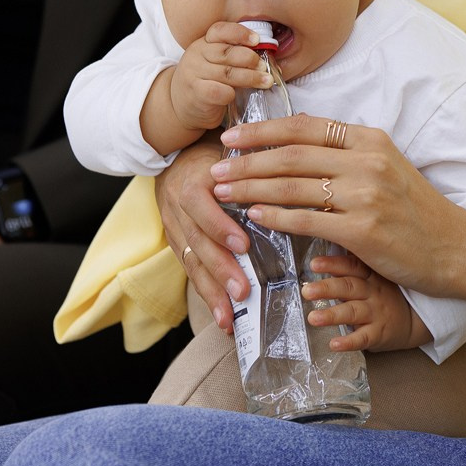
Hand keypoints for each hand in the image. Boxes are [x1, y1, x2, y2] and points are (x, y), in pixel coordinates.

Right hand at [155, 137, 256, 333]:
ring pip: (192, 263)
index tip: (242, 245)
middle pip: (197, 242)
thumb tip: (294, 149)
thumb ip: (251, 156)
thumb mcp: (226, 147)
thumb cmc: (211, 151)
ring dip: (212, 291)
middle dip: (220, 269)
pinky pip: (191, 272)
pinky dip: (207, 295)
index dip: (219, 226)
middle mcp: (178, 207)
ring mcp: (175, 229)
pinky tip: (224, 317)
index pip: (201, 205)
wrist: (171, 156)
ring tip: (230, 316)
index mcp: (192, 180)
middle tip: (243, 292)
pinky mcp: (177, 245)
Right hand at [170, 21, 271, 132]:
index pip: (220, 30)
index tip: (257, 40)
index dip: (240, 33)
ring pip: (227, 73)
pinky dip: (231, 93)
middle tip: (264, 66)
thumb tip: (264, 54)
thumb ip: (232, 55)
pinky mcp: (196, 93)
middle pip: (227, 52)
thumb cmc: (205, 81)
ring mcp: (194, 74)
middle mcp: (196, 55)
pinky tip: (237, 95)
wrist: (179, 105)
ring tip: (266, 81)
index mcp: (203, 42)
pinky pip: (219, 91)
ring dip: (250, 77)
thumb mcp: (214, 62)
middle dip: (250, 59)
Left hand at [211, 113, 465, 294]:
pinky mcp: (363, 230)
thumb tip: (296, 135)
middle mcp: (366, 161)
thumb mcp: (384, 165)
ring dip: (252, 189)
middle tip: (216, 168)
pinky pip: (307, 220)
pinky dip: (275, 217)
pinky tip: (254, 217)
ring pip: (294, 186)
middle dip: (247, 161)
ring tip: (224, 193)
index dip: (263, 130)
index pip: (305, 126)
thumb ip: (345, 151)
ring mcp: (365, 195)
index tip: (231, 136)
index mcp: (370, 139)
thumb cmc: (414, 208)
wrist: (453, 246)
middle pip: (292, 154)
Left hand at [302, 250, 431, 352]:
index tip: (314, 264)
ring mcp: (376, 312)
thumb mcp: (375, 275)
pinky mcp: (379, 334)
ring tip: (313, 318)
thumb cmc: (386, 294)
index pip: (352, 266)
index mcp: (370, 275)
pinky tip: (334, 344)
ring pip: (353, 312)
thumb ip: (352, 268)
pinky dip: (348, 342)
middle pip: (349, 287)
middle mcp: (373, 291)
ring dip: (332, 315)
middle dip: (327, 288)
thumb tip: (326, 250)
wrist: (415, 319)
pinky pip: (363, 338)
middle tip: (307, 291)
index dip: (333, 264)